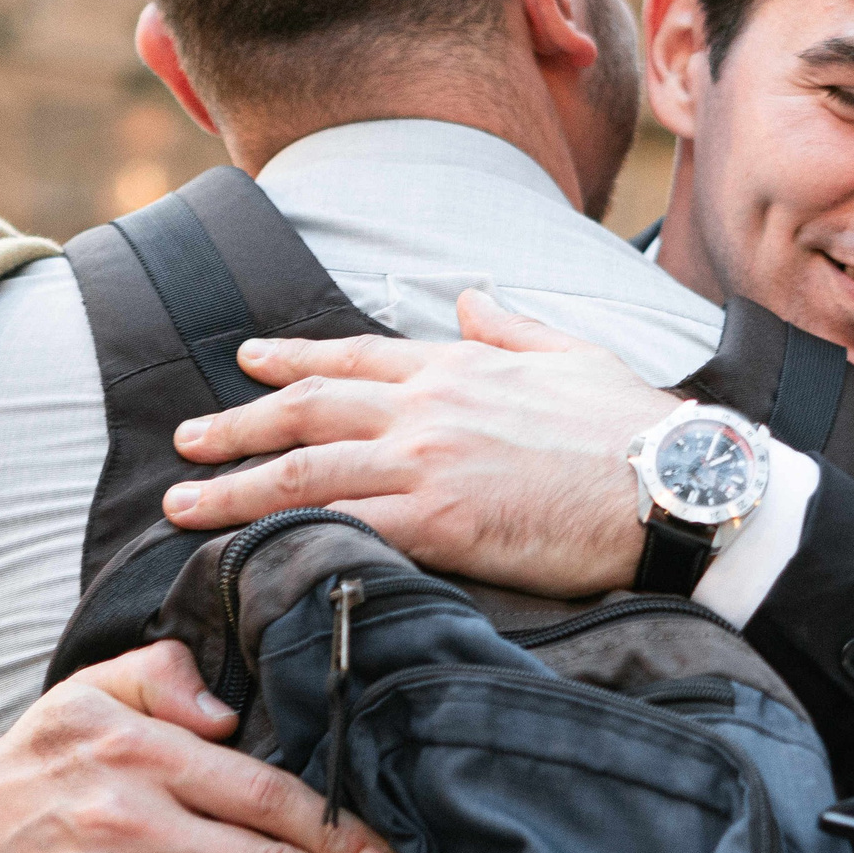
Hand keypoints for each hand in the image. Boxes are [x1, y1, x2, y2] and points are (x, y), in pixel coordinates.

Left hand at [162, 291, 678, 597]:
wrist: (669, 483)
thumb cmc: (633, 426)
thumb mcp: (572, 352)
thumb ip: (509, 327)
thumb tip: (469, 298)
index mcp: (458, 366)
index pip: (353, 358)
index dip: (293, 358)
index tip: (247, 360)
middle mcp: (429, 407)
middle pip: (308, 409)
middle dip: (238, 424)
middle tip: (186, 440)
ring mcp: (428, 464)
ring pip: (304, 471)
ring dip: (235, 487)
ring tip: (184, 501)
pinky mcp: (439, 524)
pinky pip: (343, 528)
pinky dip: (287, 538)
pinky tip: (247, 553)